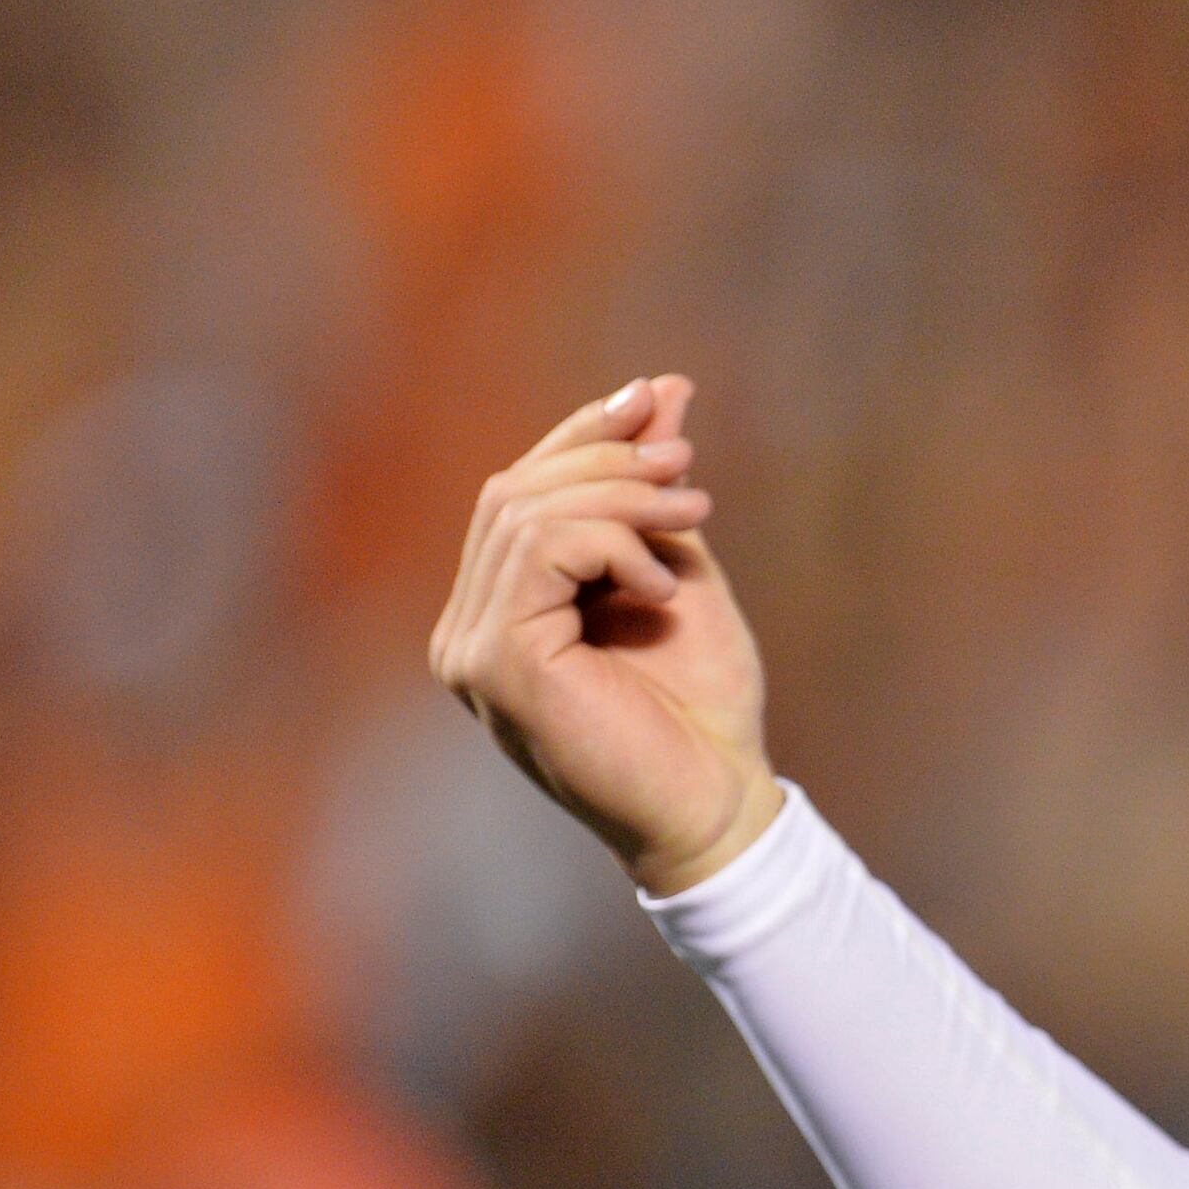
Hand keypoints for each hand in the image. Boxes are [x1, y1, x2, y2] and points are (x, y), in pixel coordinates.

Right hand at [428, 374, 780, 894]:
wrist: (721, 802)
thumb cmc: (703, 706)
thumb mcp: (681, 570)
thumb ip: (654, 492)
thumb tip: (661, 387)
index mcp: (500, 609)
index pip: (517, 492)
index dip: (580, 436)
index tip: (654, 397)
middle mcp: (468, 628)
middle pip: (513, 491)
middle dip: (606, 460)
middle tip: (688, 467)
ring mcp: (470, 649)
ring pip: (525, 514)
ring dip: (621, 497)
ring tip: (694, 515)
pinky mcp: (497, 665)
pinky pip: (541, 553)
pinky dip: (612, 544)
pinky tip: (661, 586)